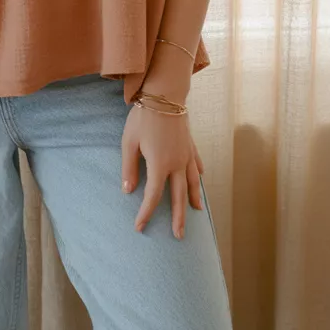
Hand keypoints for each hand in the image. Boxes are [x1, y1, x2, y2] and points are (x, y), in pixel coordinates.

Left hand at [121, 101, 204, 237]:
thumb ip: (129, 168)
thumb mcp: (129, 142)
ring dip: (193, 199)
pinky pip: (196, 163)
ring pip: (193, 182)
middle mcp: (177, 163)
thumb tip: (128, 191)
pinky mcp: (190, 143)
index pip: (154, 196)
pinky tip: (201, 179)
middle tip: (179, 236)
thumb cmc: (143, 117)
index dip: (146, 213)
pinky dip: (199, 175)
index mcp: (160, 165)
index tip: (139, 227)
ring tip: (197, 213)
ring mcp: (186, 154)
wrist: (164, 93)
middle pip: (179, 196)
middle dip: (178, 217)